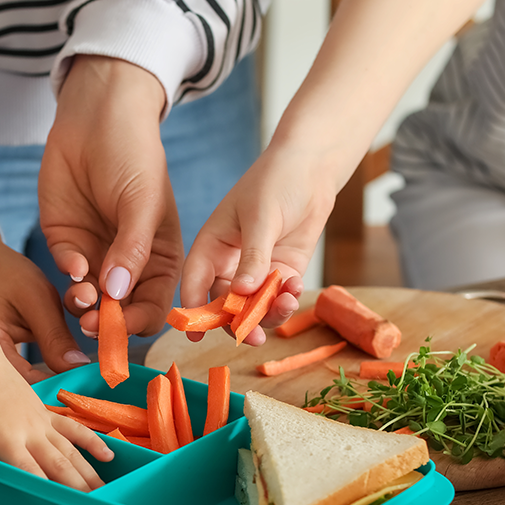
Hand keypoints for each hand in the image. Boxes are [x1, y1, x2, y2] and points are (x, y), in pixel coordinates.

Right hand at [0, 212, 89, 382]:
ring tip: (79, 381)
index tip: (88, 385)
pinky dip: (45, 372)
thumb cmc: (2, 273)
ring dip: (52, 381)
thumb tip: (78, 368)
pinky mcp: (1, 361)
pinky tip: (63, 371)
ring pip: (27, 385)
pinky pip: (24, 375)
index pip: (26, 383)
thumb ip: (55, 336)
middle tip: (87, 388)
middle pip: (25, 391)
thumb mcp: (35, 299)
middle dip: (57, 389)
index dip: (59, 387)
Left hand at [0, 345, 113, 491]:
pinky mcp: (44, 411)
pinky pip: (73, 427)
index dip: (47, 492)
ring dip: (89, 472)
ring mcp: (39, 419)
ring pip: (70, 450)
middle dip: (77, 489)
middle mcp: (29, 430)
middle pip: (58, 465)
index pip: (30, 471)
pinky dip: (91, 441)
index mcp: (6, 436)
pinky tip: (108, 454)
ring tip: (106, 492)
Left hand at [39, 55, 182, 338]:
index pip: (153, 305)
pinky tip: (72, 262)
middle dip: (106, 322)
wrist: (96, 117)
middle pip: (119, 310)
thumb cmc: (133, 155)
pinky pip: (67, 272)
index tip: (122, 327)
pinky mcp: (67, 242)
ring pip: (90, 297)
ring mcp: (96, 254)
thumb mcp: (142, 202)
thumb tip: (118, 292)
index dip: (139, 322)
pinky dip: (69, 275)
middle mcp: (129, 263)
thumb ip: (132, 248)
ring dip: (83, 305)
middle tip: (92, 324)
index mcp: (160, 258)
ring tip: (80, 296)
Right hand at [181, 143, 332, 345]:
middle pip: (224, 304)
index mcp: (211, 246)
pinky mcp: (282, 273)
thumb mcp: (261, 218)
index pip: (195, 282)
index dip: (193, 309)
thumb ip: (253, 257)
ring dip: (268, 314)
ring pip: (253, 308)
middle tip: (254, 337)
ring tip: (287, 303)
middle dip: (238, 322)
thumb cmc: (276, 181)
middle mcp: (229, 264)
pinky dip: (287, 301)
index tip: (195, 335)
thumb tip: (242, 292)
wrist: (311, 168)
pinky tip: (296, 287)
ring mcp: (256, 271)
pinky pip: (278, 299)